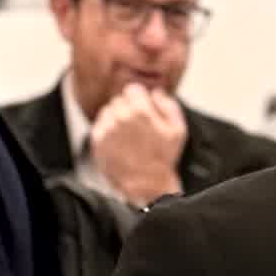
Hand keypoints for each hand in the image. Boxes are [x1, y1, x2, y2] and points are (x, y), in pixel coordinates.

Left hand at [91, 85, 186, 208]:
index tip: (142, 109)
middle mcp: (121, 117)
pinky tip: (118, 142)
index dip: (139, 99)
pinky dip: (106, 131)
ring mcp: (108, 129)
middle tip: (136, 127)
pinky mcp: (98, 141)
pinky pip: (99, 125)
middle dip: (127, 109)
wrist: (147, 185)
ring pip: (107, 111)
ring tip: (126, 136)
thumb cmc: (163, 159)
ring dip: (115, 119)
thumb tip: (155, 92)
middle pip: (119, 100)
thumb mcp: (178, 130)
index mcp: (141, 111)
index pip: (132, 89)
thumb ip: (168, 105)